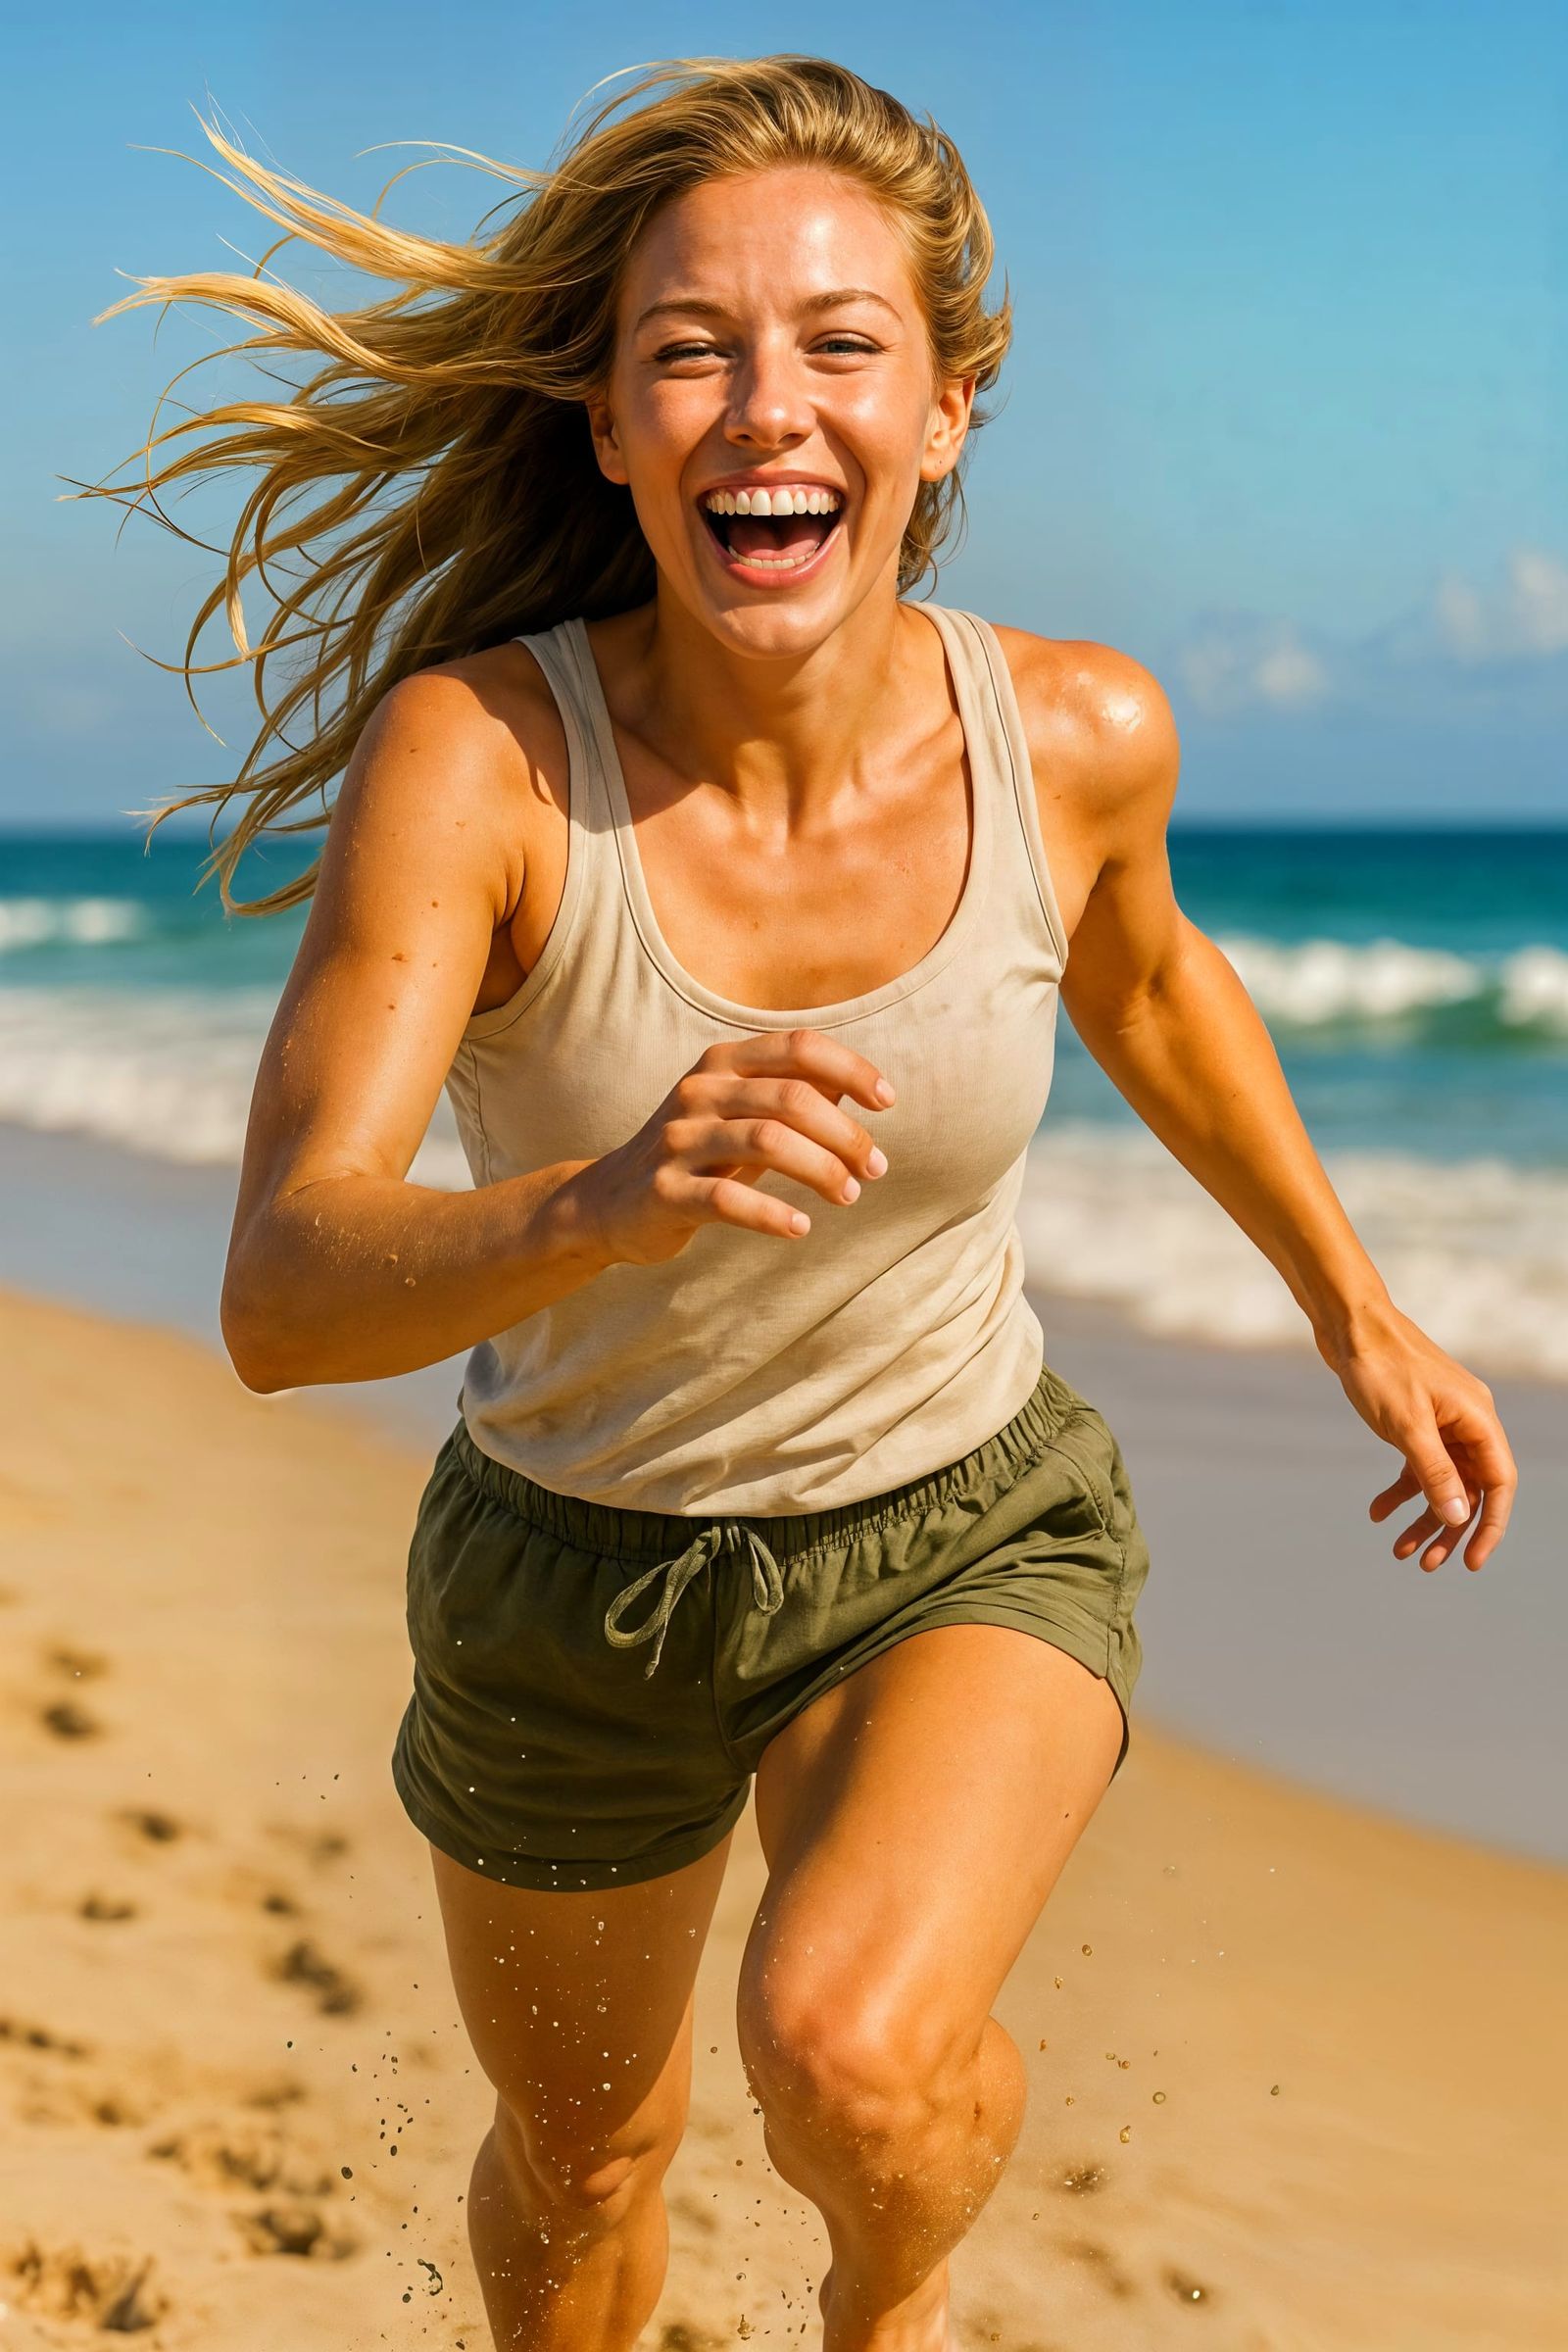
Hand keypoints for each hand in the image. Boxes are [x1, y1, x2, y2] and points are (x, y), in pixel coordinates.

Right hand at [575, 1028, 893, 1267]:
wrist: (610, 1201)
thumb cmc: (696, 1154)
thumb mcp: (741, 1113)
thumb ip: (793, 1094)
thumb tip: (857, 1088)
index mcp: (722, 1062)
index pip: (799, 1047)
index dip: (851, 1069)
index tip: (887, 1102)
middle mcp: (698, 1091)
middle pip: (792, 1098)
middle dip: (846, 1134)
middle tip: (874, 1169)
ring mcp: (678, 1139)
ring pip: (767, 1142)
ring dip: (822, 1170)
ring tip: (849, 1195)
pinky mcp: (665, 1190)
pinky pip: (728, 1199)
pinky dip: (773, 1214)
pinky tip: (801, 1227)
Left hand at [1321, 1300, 1517, 1570]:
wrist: (1349, 1324)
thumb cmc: (1380, 1367)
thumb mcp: (1406, 1426)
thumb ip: (1434, 1472)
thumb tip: (1458, 1517)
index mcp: (1478, 1420)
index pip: (1499, 1484)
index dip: (1489, 1526)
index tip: (1471, 1562)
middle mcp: (1467, 1422)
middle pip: (1471, 1488)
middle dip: (1450, 1529)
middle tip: (1428, 1564)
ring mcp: (1442, 1421)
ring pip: (1443, 1481)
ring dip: (1423, 1516)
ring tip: (1400, 1551)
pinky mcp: (1416, 1420)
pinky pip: (1418, 1465)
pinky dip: (1401, 1490)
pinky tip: (1377, 1512)